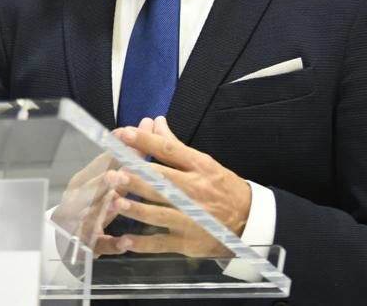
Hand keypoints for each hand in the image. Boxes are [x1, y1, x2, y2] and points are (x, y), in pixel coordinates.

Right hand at [50, 119, 156, 256]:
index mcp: (85, 180)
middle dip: (102, 181)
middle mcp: (79, 198)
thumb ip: (132, 153)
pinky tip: (123, 243)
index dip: (110, 151)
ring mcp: (81, 221)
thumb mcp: (112, 176)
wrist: (72, 235)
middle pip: (89, 188)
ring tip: (115, 205)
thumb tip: (150, 122)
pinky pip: (98, 244)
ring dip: (102, 210)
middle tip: (116, 176)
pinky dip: (110, 244)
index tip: (123, 138)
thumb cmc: (98, 199)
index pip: (98, 163)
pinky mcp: (88, 244)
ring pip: (90, 215)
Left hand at [106, 116, 250, 257]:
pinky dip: (142, 244)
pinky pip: (160, 243)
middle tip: (116, 173)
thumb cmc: (221, 188)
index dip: (147, 141)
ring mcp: (190, 219)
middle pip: (163, 183)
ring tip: (116, 202)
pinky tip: (123, 240)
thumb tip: (154, 121)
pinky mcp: (186, 242)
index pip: (170, 151)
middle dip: (139, 178)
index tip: (124, 134)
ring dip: (137, 209)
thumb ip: (175, 145)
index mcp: (200, 168)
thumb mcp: (204, 163)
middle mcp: (195, 192)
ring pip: (160, 213)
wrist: (249, 221)